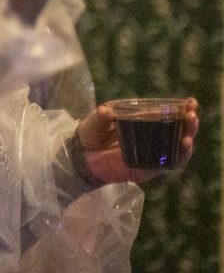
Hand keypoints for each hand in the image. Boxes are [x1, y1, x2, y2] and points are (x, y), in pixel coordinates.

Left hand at [78, 98, 198, 184]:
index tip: (191, 102)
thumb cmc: (91, 135)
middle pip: (177, 131)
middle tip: (192, 114)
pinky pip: (167, 165)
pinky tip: (182, 148)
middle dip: (188, 123)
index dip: (182, 109)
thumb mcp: (95, 121)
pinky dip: (177, 158)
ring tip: (188, 134)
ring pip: (177, 149)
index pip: (167, 115)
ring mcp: (151, 154)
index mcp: (142, 122)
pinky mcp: (148, 170)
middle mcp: (151, 138)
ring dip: (186, 140)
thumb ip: (101, 116)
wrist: (81, 157)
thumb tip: (106, 111)